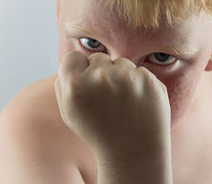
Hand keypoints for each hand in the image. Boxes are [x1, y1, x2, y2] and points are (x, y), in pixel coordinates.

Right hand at [54, 50, 171, 157]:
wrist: (133, 153)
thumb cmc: (98, 133)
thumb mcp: (70, 113)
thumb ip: (63, 85)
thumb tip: (71, 63)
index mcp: (75, 85)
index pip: (73, 57)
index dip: (78, 70)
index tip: (86, 84)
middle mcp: (99, 76)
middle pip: (97, 58)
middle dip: (100, 73)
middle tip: (106, 99)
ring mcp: (126, 77)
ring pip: (120, 63)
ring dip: (121, 77)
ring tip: (122, 103)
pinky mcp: (148, 80)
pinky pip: (139, 71)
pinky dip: (139, 84)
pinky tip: (137, 104)